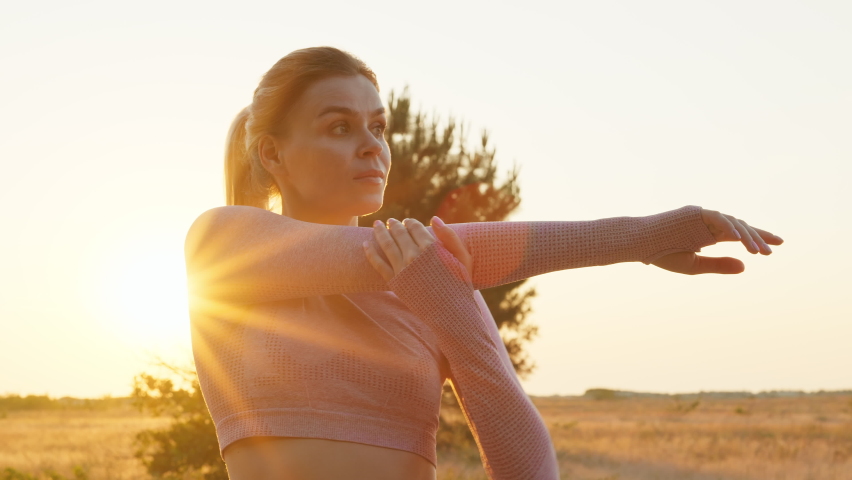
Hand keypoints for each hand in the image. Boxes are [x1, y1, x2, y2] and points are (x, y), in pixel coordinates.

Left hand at [362, 216, 472, 281]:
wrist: (451, 313)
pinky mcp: (394, 282)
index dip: (410, 222)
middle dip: (394, 225)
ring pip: (386, 244)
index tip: (407, 221)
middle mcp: (414, 256)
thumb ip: (450, 236)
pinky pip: (378, 264)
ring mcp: (402, 269)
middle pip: (399, 233)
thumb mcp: (463, 258)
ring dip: (380, 232)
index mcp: (431, 247)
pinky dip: (370, 253)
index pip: (415, 227)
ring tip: (377, 225)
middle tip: (390, 221)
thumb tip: (434, 218)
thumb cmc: (460, 285)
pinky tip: (365, 244)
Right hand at [651, 208, 783, 274]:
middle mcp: (709, 223)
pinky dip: (730, 227)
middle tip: (772, 250)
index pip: (739, 234)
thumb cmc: (662, 254)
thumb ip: (719, 265)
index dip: (758, 238)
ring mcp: (703, 216)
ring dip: (747, 236)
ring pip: (733, 222)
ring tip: (758, 251)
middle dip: (758, 237)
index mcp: (709, 234)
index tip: (777, 245)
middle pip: (741, 227)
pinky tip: (739, 239)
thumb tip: (745, 266)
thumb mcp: (695, 265)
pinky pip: (718, 218)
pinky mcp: (696, 213)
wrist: (640, 244)